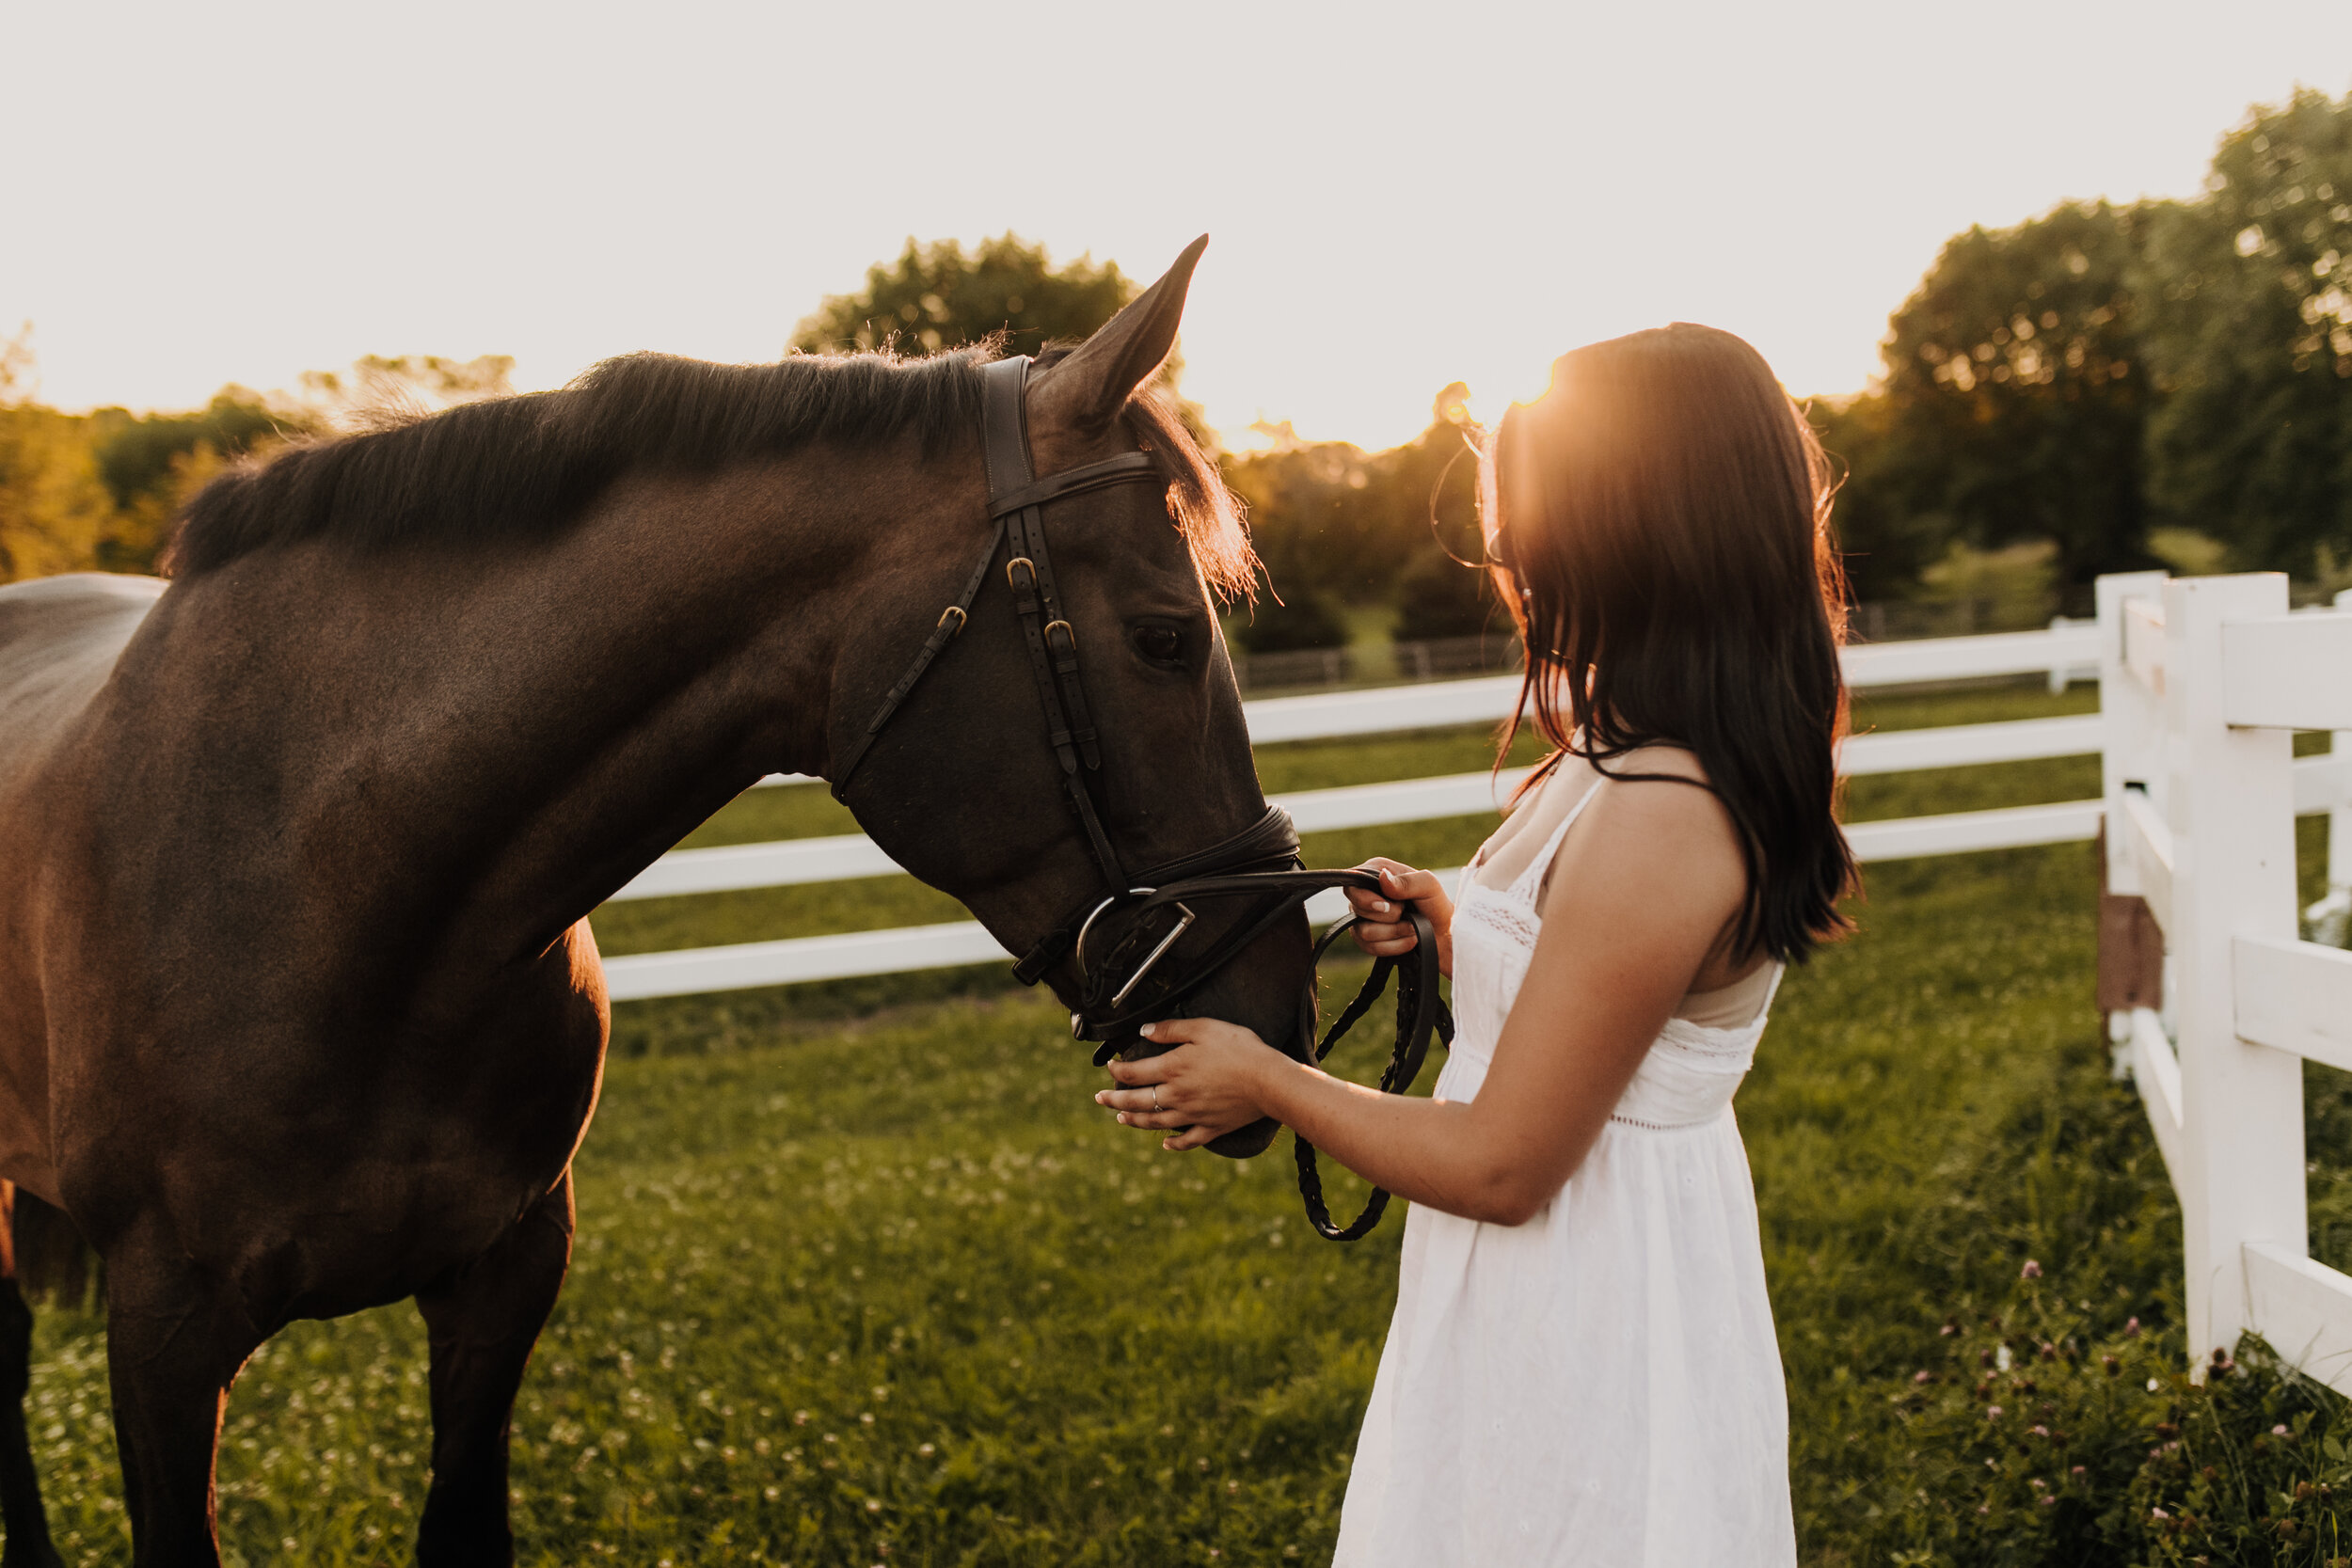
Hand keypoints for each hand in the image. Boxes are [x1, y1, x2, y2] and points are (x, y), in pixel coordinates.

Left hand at [1092, 1017, 1293, 1151]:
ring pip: (1156, 1122)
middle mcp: (1177, 1095)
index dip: (1117, 1070)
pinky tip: (1166, 1144)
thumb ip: (1171, 1030)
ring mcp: (1193, 1115)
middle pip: (1137, 1100)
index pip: (1133, 1072)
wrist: (1269, 1081)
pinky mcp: (1211, 1127)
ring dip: (1135, 1120)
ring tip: (1121, 1118)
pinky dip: (1174, 1144)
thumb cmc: (1239, 1049)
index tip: (1110, 1066)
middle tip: (1099, 1098)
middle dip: (1114, 1099)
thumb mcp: (1203, 1028)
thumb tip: (1144, 1031)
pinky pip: (1188, 1140)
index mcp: (1173, 1069)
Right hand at [1346, 858, 1453, 976]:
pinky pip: (1370, 948)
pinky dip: (1394, 947)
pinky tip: (1408, 940)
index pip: (1352, 885)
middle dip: (1388, 917)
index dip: (1365, 898)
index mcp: (1376, 873)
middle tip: (1407, 914)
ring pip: (1364, 932)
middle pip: (1357, 909)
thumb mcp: (1428, 885)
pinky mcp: (1367, 940)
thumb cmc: (1436, 904)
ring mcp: (1363, 919)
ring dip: (1394, 933)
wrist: (1444, 934)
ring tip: (1412, 928)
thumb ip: (1406, 881)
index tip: (1386, 906)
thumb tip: (1383, 878)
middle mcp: (1365, 895)